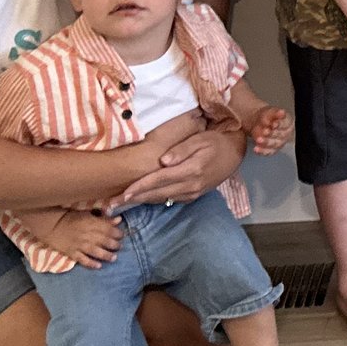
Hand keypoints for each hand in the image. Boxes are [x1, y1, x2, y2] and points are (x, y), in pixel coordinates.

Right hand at [41, 209, 123, 267]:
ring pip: (96, 252)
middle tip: (120, 247)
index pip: (109, 229)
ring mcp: (79, 245)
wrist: (52, 225)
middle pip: (104, 241)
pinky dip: (91, 263)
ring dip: (106, 255)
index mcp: (92, 223)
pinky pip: (83, 260)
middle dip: (114, 245)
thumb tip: (118, 219)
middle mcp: (87, 235)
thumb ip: (103, 218)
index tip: (122, 236)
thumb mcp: (88, 214)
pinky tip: (98, 266)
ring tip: (114, 258)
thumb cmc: (71, 217)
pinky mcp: (72, 253)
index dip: (117, 233)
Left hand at [118, 121, 241, 209]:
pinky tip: (142, 199)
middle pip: (157, 194)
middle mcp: (191, 186)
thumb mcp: (200, 139)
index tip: (123, 193)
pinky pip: (169, 199)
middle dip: (133, 200)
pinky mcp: (193, 196)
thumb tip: (163, 160)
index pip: (160, 179)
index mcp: (191, 170)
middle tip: (111, 206)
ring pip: (161, 199)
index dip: (141, 186)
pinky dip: (154, 200)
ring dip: (141, 202)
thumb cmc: (215, 142)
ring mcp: (192, 193)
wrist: (235, 154)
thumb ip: (182, 149)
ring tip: (121, 204)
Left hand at [247, 106, 293, 154]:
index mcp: (287, 123)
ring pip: (274, 144)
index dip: (280, 125)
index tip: (273, 124)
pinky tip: (256, 149)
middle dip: (272, 134)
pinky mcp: (272, 150)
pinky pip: (267, 152)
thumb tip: (281, 112)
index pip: (285, 124)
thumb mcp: (270, 111)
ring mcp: (279, 143)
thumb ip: (275, 113)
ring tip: (259, 140)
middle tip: (265, 131)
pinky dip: (262, 151)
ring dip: (266, 142)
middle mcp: (285, 134)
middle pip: (280, 135)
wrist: (259, 123)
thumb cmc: (267, 116)